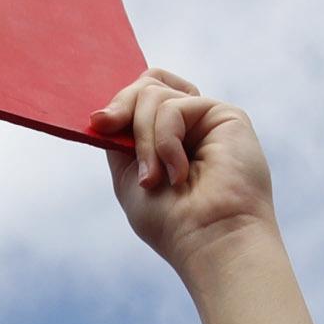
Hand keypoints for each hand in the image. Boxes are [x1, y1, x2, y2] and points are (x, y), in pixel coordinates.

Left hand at [91, 70, 276, 275]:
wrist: (209, 239)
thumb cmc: (172, 222)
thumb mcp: (130, 177)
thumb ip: (120, 139)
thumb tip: (102, 114)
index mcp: (168, 138)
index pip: (139, 95)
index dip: (118, 104)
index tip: (98, 124)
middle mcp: (188, 124)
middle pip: (145, 84)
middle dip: (121, 109)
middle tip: (107, 129)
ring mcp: (205, 118)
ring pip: (153, 94)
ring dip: (144, 141)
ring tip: (156, 179)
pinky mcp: (224, 115)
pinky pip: (174, 107)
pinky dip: (165, 142)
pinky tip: (178, 173)